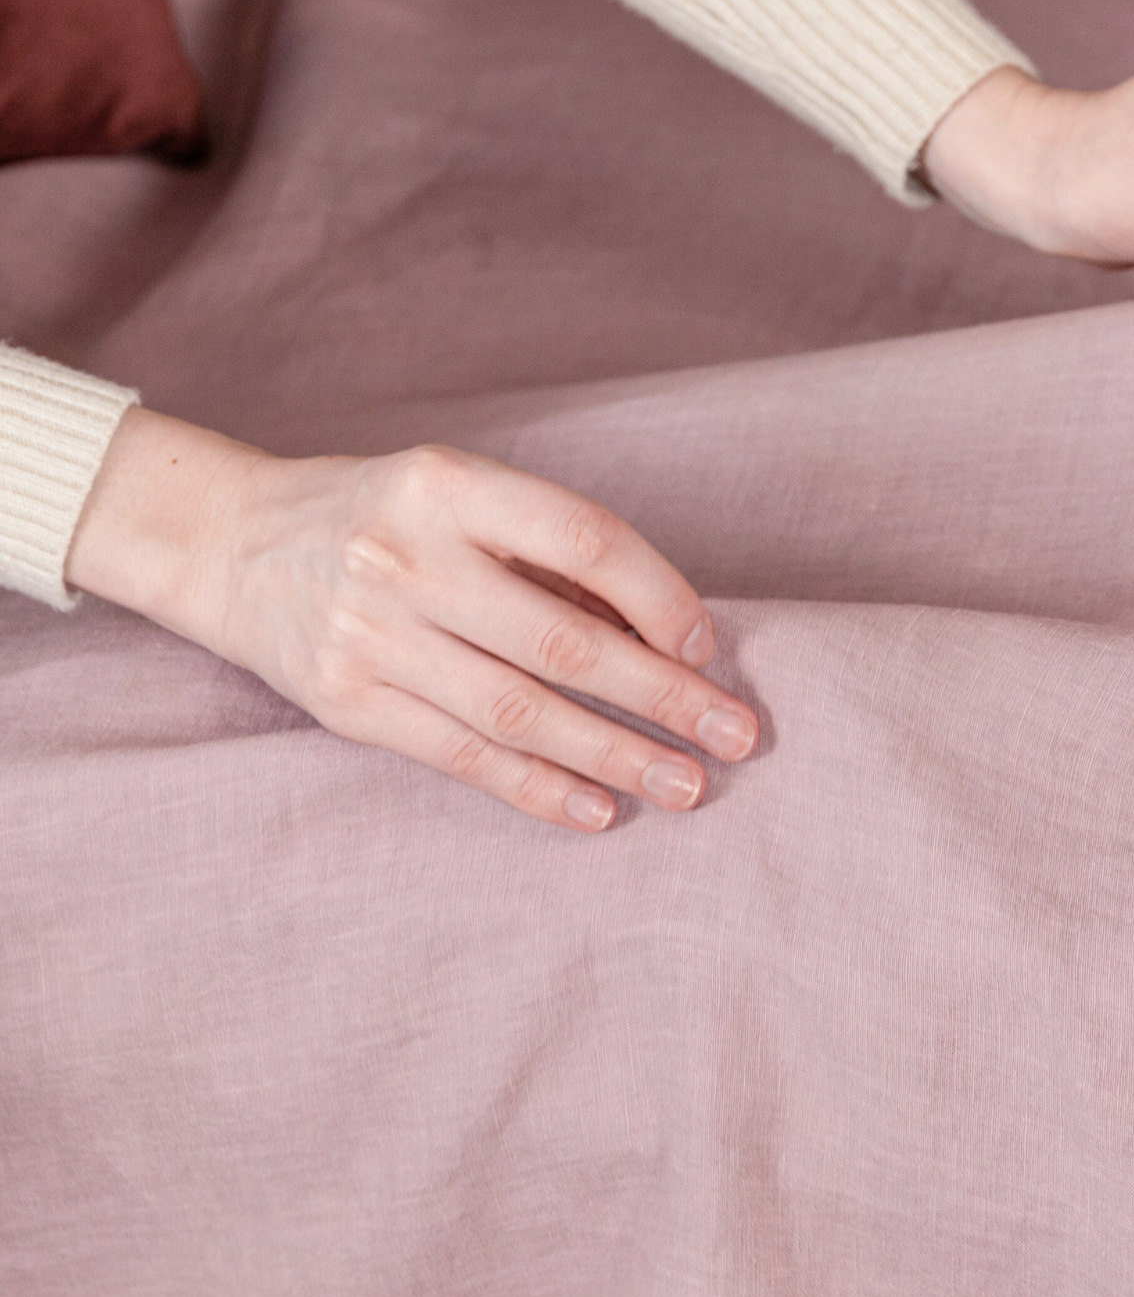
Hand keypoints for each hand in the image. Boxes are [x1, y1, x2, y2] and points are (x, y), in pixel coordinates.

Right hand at [66, 407, 758, 831]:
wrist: (233, 543)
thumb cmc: (383, 516)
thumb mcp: (460, 494)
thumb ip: (550, 554)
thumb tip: (668, 637)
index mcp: (448, 485)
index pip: (584, 539)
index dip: (661, 596)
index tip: (710, 646)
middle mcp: (405, 559)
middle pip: (562, 641)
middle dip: (664, 695)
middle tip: (738, 735)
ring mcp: (371, 637)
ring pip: (519, 713)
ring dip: (616, 756)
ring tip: (686, 786)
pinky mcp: (347, 703)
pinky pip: (462, 757)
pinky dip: (538, 789)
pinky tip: (599, 810)